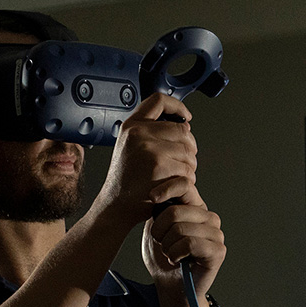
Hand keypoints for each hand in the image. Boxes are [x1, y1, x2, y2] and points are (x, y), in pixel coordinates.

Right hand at [95, 93, 196, 228]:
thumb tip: (183, 126)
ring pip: (188, 150)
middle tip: (181, 161)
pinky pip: (187, 168)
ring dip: (189, 165)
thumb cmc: (126, 179)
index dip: (178, 106)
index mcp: (131, 125)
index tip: (186, 117)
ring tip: (176, 174)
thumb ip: (150, 131)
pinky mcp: (159, 167)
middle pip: (182, 129)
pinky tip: (175, 184)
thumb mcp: (129, 145)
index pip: (159, 101)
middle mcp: (138, 133)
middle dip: (188, 146)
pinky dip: (187, 179)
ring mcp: (149, 149)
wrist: (116, 205)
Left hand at [143, 185, 224, 306]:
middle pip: (175, 211)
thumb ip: (158, 210)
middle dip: (159, 231)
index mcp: (195, 208)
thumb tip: (157, 194)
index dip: (166, 188)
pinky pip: (189, 244)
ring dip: (167, 246)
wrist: (171, 287)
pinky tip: (178, 260)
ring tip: (171, 254)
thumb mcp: (155, 230)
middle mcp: (209, 217)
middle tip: (162, 244)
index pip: (184, 185)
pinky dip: (176, 254)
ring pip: (180, 229)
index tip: (151, 198)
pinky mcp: (218, 251)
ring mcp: (216, 234)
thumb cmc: (162, 259)